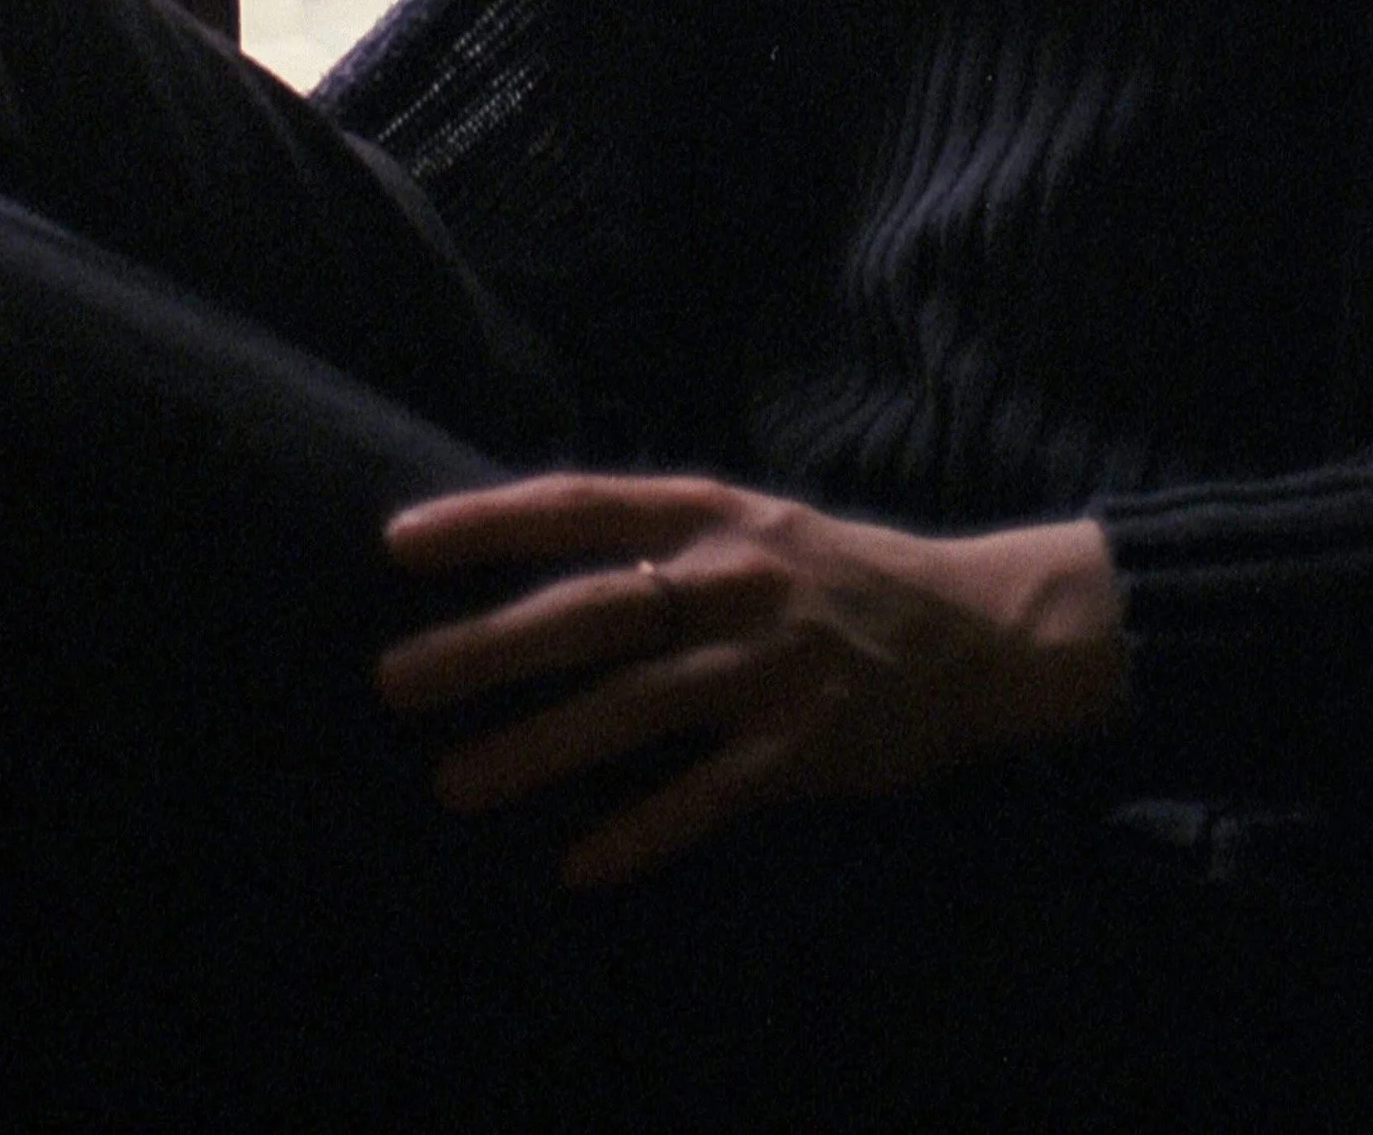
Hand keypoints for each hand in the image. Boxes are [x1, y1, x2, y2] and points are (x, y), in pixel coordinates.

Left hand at [375, 472, 1127, 889]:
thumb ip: (662, 543)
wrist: (979, 629)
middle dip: (486, 648)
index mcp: (714, 515)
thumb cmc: (840, 577)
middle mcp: (734, 580)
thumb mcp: (754, 526)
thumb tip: (538, 562)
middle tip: (394, 680)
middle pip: (591, 613)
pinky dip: (641, 830)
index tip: (399, 545)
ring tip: (453, 784)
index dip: (489, 523)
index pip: (581, 507)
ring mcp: (769, 665)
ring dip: (537, 750)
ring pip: (632, 709)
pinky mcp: (804, 746)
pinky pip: (707, 796)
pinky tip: (578, 865)